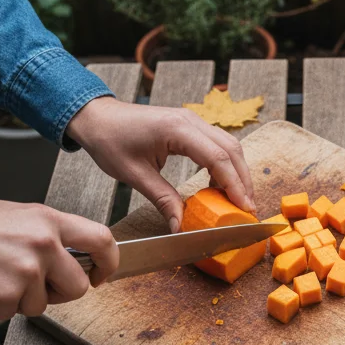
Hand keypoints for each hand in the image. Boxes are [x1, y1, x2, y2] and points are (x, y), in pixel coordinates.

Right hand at [0, 196, 119, 318]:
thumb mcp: (14, 217)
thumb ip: (47, 235)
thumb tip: (68, 258)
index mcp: (47, 219)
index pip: (102, 239)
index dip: (108, 262)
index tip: (101, 274)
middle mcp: (43, 243)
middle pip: (78, 286)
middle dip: (59, 293)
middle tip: (32, 284)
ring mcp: (26, 271)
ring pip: (43, 304)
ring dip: (21, 299)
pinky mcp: (6, 296)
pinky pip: (14, 313)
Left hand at [66, 97, 255, 230]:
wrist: (96, 117)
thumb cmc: (110, 140)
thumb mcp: (135, 175)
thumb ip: (163, 200)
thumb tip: (180, 227)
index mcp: (177, 129)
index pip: (218, 158)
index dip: (235, 185)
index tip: (244, 208)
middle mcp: (190, 120)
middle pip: (232, 150)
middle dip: (243, 181)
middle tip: (247, 209)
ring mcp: (192, 120)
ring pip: (228, 145)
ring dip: (237, 172)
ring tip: (238, 200)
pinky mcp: (189, 125)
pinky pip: (217, 143)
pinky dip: (224, 164)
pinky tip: (218, 185)